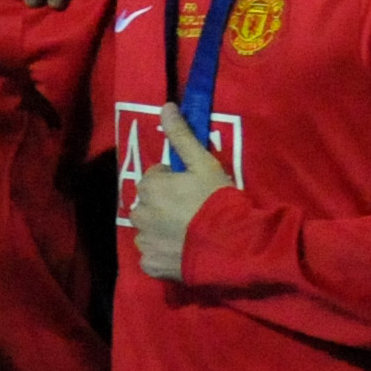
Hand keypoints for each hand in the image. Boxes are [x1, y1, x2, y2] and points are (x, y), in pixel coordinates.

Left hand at [132, 109, 230, 280]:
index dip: (174, 182)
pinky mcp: (150, 265)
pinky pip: (152, 255)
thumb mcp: (204, 164)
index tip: (194, 189)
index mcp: (149, 188)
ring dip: (163, 229)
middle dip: (165, 205)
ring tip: (190, 233)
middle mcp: (138, 214)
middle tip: (194, 212)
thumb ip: (182, 136)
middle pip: (148, 205)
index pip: (155, 179)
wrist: (233, 244)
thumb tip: (165, 106)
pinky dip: (164, 253)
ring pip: (148, 230)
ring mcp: (143, 242)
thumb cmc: (219, 201)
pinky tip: (184, 251)